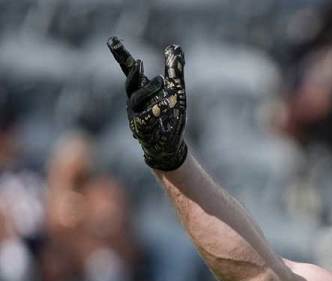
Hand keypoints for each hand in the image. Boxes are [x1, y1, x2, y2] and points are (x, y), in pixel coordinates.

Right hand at [107, 37, 187, 170]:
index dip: (121, 55)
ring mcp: (135, 115)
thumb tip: (175, 46)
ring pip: (136, 99)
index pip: (128, 70)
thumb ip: (174, 70)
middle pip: (129, 84)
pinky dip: (157, 108)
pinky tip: (169, 102)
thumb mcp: (175, 90)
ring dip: (149, 89)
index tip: (112, 40)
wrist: (168, 146)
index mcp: (139, 90)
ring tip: (163, 81)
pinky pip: (147, 117)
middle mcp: (134, 101)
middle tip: (140, 63)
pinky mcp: (142, 130)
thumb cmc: (168, 116)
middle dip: (132, 73)